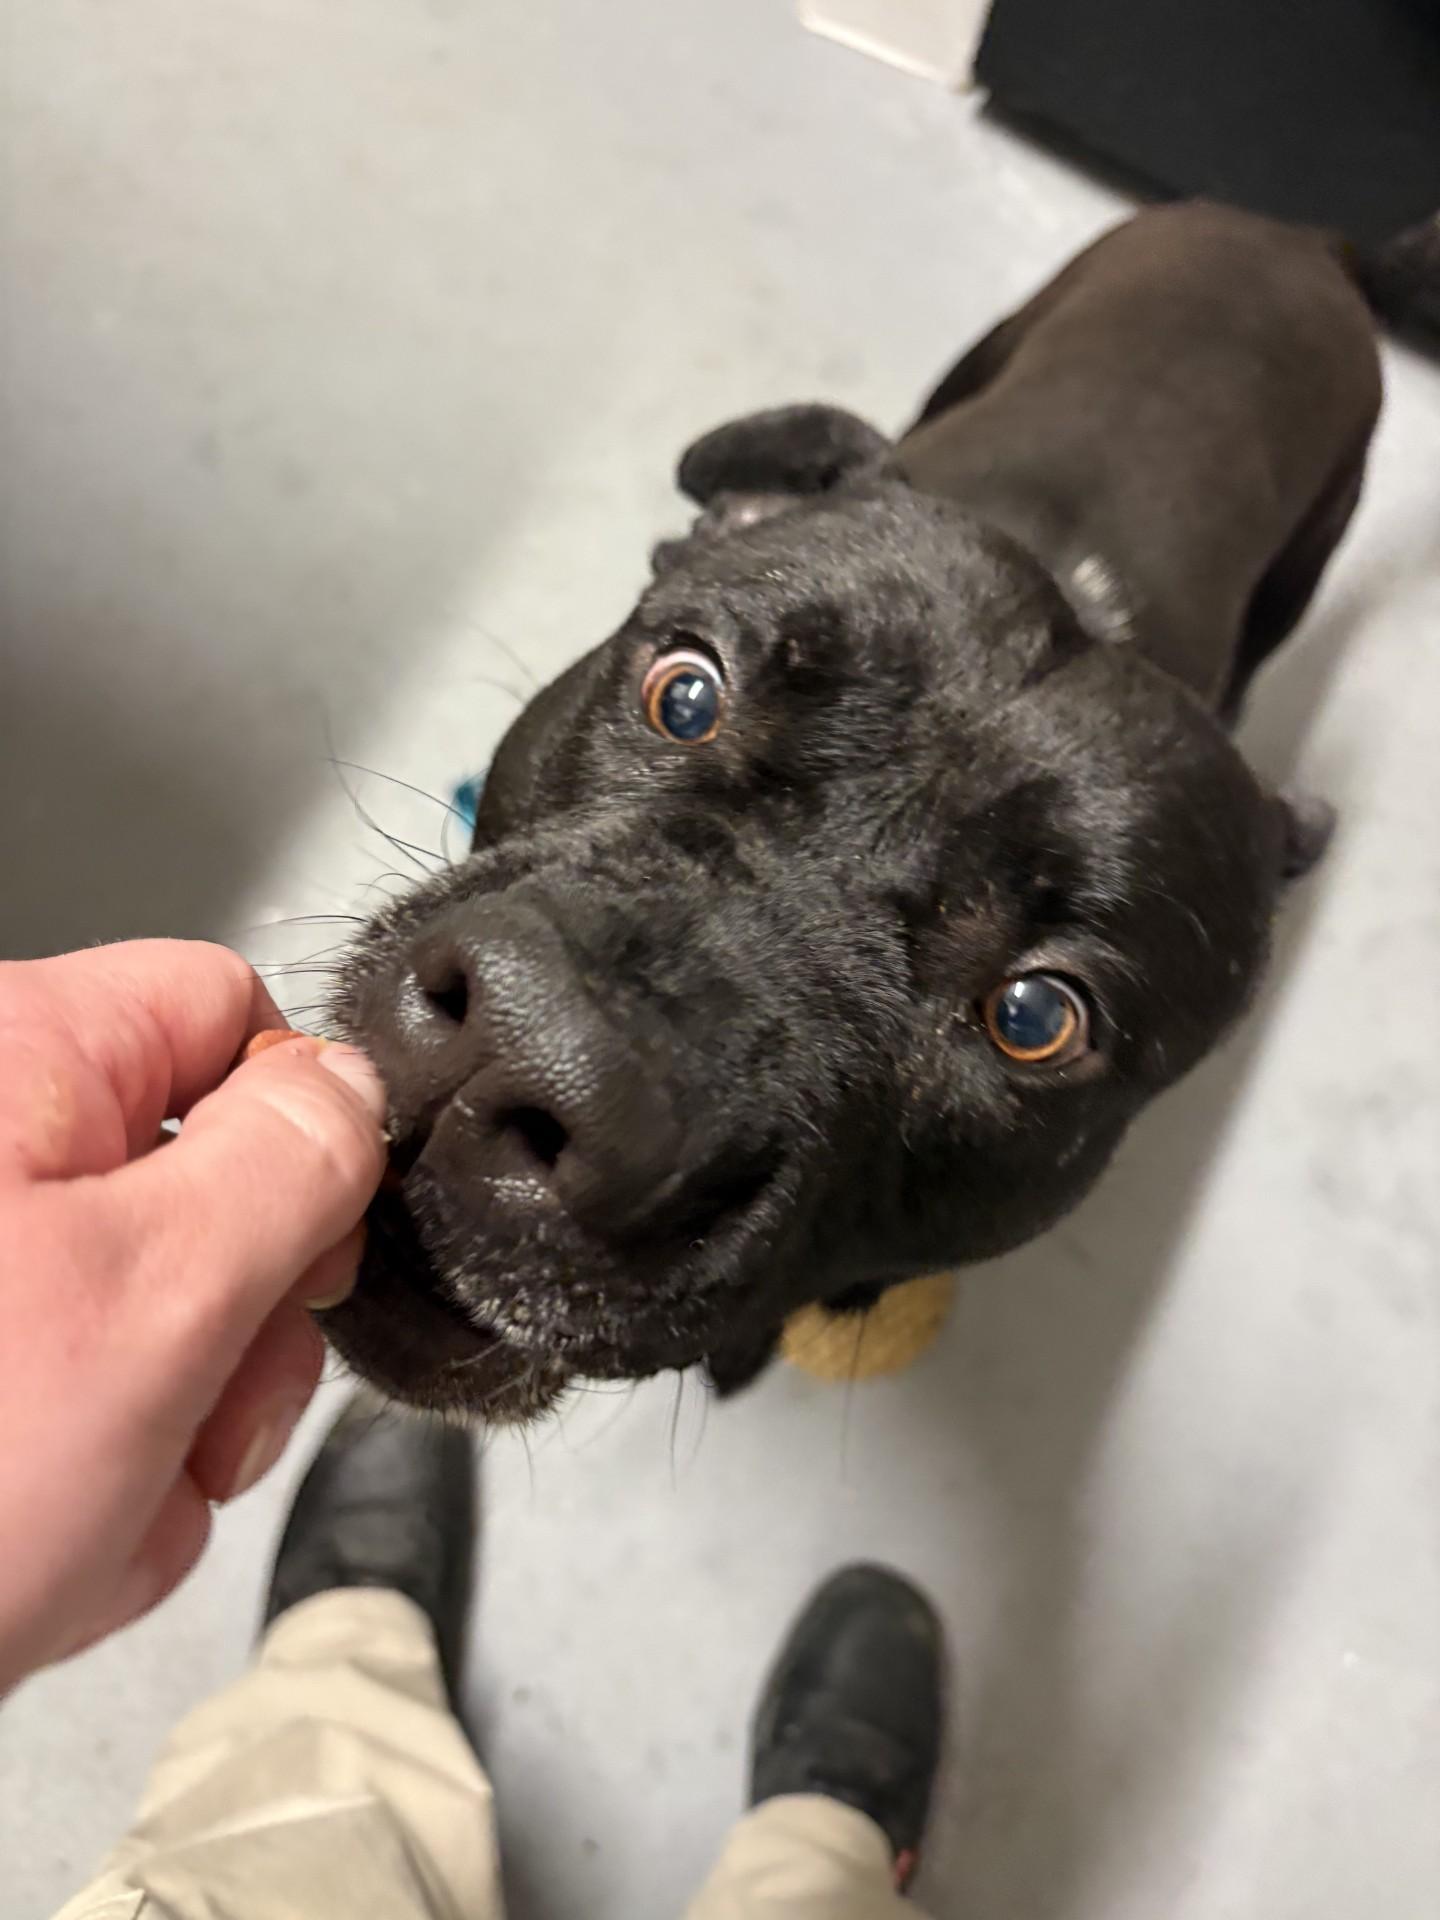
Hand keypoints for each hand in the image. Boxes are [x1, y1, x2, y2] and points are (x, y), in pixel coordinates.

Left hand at [0, 940, 385, 1692]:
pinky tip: (50, 1548)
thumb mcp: (155, 1296)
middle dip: (232, 1336)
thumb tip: (354, 1087)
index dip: (300, 1130)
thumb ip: (290, 1164)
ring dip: (173, 1438)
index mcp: (12, 1059)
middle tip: (192, 1419)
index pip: (226, 1010)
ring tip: (91, 1509)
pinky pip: (93, 1399)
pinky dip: (102, 1487)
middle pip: (208, 1184)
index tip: (303, 1248)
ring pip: (163, 1316)